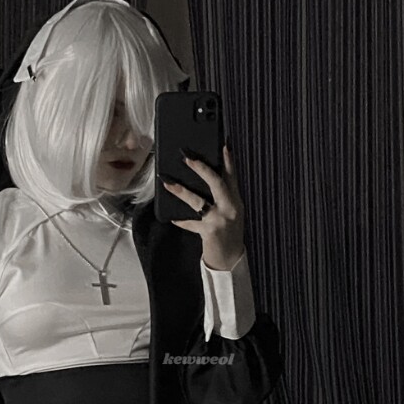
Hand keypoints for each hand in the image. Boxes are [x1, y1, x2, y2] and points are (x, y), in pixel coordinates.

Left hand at [159, 142, 244, 269]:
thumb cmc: (228, 232)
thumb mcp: (230, 212)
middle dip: (201, 169)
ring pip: (198, 201)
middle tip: (186, 157)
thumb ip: (222, 197)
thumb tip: (205, 177)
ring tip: (167, 183)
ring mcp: (220, 220)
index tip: (224, 144)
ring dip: (181, 191)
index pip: (232, 176)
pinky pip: (191, 223)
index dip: (229, 160)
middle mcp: (230, 208)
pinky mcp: (209, 232)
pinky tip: (173, 217)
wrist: (230, 258)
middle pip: (216, 183)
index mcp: (236, 200)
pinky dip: (181, 220)